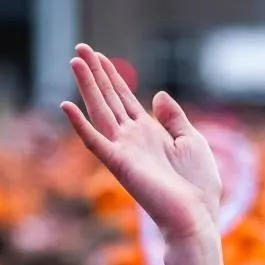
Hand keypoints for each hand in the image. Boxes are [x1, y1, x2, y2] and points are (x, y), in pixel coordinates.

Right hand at [62, 45, 221, 243]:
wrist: (197, 216)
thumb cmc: (198, 186)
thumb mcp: (192, 141)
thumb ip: (173, 117)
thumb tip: (157, 95)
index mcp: (149, 133)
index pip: (124, 99)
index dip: (112, 76)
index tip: (99, 56)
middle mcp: (132, 139)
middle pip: (109, 99)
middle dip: (95, 73)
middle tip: (80, 47)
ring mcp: (124, 151)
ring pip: (100, 112)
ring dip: (87, 87)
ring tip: (75, 61)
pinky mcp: (119, 165)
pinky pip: (95, 142)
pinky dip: (80, 125)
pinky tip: (66, 105)